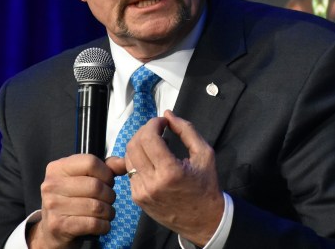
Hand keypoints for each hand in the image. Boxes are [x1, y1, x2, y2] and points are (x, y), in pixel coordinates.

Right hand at [27, 154, 121, 248]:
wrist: (53, 230)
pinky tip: (102, 224)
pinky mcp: (58, 225)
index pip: (91, 163)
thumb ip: (105, 168)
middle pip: (96, 186)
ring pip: (96, 207)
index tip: (107, 182)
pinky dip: (104, 225)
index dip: (106, 173)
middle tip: (108, 200)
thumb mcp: (82, 179)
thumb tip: (123, 163)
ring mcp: (53, 205)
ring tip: (106, 213)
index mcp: (57, 167)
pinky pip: (93, 223)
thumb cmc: (71, 200)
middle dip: (109, 195)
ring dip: (108, 212)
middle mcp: (51, 184)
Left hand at [124, 110, 223, 246]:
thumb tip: (168, 114)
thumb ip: (186, 130)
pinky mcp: (137, 198)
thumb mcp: (204, 154)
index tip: (163, 123)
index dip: (154, 124)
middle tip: (158, 130)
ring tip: (155, 143)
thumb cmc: (206, 186)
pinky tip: (152, 159)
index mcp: (170, 172)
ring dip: (139, 144)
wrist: (203, 220)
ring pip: (128, 157)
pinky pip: (130, 171)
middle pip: (134, 145)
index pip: (148, 138)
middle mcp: (152, 183)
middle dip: (145, 131)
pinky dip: (138, 159)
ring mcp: (142, 192)